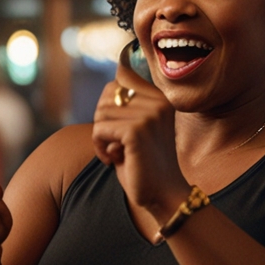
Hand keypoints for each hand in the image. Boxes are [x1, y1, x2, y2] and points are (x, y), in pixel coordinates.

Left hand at [91, 52, 189, 216]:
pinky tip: (114, 159)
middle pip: (107, 95)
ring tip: (116, 153)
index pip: (121, 78)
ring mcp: (149, 115)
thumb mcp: (138, 127)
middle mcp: (158, 102)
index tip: (119, 128)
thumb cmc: (145, 163)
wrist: (164, 195)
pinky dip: (99, 147)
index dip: (110, 102)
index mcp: (161, 97)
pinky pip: (99, 130)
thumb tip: (119, 69)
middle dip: (103, 120)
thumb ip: (127, 103)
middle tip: (113, 143)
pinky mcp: (136, 132)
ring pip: (100, 113)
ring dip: (100, 137)